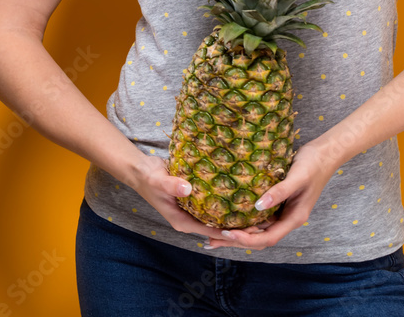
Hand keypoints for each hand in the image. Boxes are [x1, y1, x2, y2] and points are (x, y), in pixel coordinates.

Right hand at [130, 155, 269, 240]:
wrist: (142, 170)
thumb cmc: (150, 179)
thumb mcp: (160, 182)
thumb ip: (173, 185)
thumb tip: (189, 188)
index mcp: (183, 221)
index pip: (210, 231)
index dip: (228, 233)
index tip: (248, 231)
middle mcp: (190, 218)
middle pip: (216, 227)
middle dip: (237, 226)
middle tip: (261, 222)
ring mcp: (193, 208)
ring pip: (217, 215)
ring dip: (234, 214)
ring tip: (256, 210)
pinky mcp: (195, 197)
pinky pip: (213, 202)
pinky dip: (226, 201)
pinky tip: (241, 194)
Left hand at [200, 141, 334, 250]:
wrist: (325, 153)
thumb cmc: (313, 164)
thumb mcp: (297, 177)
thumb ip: (279, 192)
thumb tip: (258, 206)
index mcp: (294, 219)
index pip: (268, 237)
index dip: (247, 239)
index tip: (227, 234)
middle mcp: (286, 219)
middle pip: (258, 237)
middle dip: (234, 241)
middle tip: (209, 241)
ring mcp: (282, 211)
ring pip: (257, 228)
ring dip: (236, 232)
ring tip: (212, 232)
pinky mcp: (277, 202)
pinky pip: (258, 215)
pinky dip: (243, 218)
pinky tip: (228, 214)